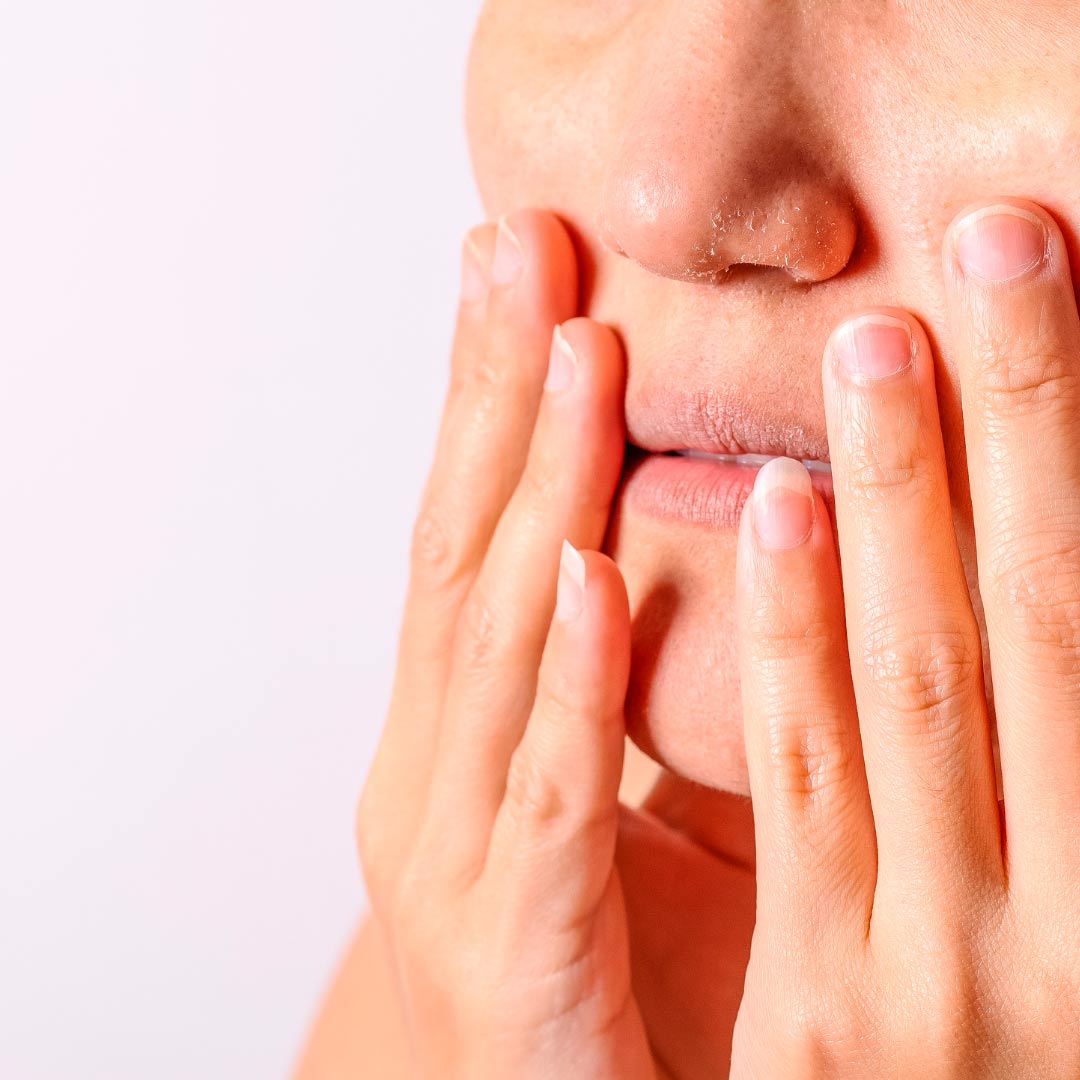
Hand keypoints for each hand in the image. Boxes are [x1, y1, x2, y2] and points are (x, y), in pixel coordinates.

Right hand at [356, 209, 653, 1076]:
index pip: (472, 541)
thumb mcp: (614, 807)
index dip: (489, 403)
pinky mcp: (511, 947)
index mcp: (455, 740)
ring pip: (494, 648)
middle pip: (463, 558)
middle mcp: (427, 778)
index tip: (530, 276)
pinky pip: (545, 794)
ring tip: (574, 356)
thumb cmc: (597, 976)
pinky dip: (566, 679)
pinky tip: (590, 569)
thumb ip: (635, 693)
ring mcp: (450, 860)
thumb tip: (698, 556)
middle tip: (521, 252)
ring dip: (536, 493)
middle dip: (490, 399)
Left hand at [730, 198, 1079, 1076]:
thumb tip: (1034, 578)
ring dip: (904, 498)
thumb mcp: (1069, 913)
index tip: (1054, 284)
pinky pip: (807, 801)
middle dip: (1026, 421)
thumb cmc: (1033, 1057)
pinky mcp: (830, 1023)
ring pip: (923, 685)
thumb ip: (1055, 757)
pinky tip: (774, 511)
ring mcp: (956, 972)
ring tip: (876, 343)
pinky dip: (794, 646)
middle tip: (994, 244)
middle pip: (1046, 615)